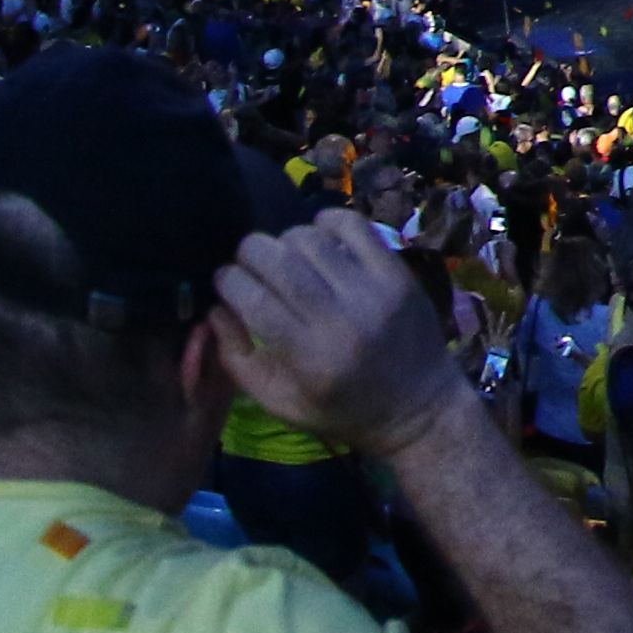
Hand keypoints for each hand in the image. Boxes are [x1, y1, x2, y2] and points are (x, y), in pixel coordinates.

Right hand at [212, 211, 475, 457]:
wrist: (419, 408)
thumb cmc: (341, 410)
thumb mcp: (279, 402)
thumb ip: (236, 357)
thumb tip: (213, 306)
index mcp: (309, 357)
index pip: (253, 300)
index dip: (227, 281)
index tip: (222, 279)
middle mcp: (342, 319)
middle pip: (279, 260)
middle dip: (249, 252)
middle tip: (247, 262)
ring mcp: (375, 291)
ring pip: (312, 239)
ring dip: (286, 239)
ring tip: (284, 257)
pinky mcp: (398, 273)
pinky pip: (355, 226)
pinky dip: (328, 222)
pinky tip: (319, 240)